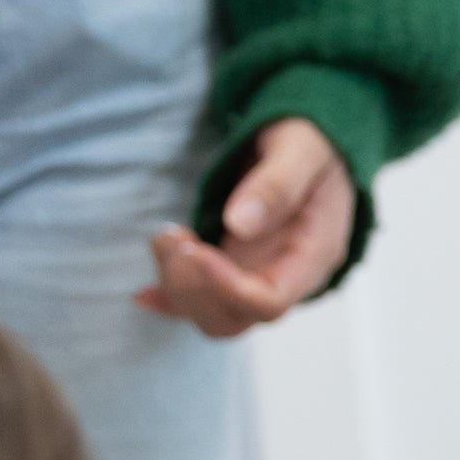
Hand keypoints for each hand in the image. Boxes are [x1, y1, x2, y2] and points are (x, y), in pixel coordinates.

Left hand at [139, 116, 355, 336]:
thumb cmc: (313, 143)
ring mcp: (260, 276)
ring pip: (212, 313)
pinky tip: (145, 293)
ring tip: (165, 236)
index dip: (225, 285)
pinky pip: (202, 301)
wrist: (314, 143)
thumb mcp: (301, 150)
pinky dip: (170, 299)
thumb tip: (240, 224)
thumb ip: (276, 185)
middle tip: (172, 235)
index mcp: (314, 255)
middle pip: (235, 317)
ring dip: (177, 284)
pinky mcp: (236, 270)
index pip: (270, 300)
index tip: (193, 248)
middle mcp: (287, 277)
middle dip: (192, 285)